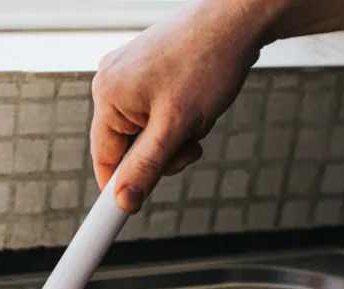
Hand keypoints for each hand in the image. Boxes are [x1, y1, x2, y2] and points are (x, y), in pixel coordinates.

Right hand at [91, 0, 282, 212]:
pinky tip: (195, 99)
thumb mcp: (177, 126)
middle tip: (191, 142)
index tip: (125, 214)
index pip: (104, 160)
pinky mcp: (143, 67)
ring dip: (172, 135)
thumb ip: (147, 168)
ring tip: (197, 113)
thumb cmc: (209, 60)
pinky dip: (174, 115)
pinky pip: (151, 110)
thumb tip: (124, 201)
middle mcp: (109, 81)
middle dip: (160, 152)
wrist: (239, 15)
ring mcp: (125, 72)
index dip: (120, 186)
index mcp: (107, 95)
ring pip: (143, 130)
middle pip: (125, 146)